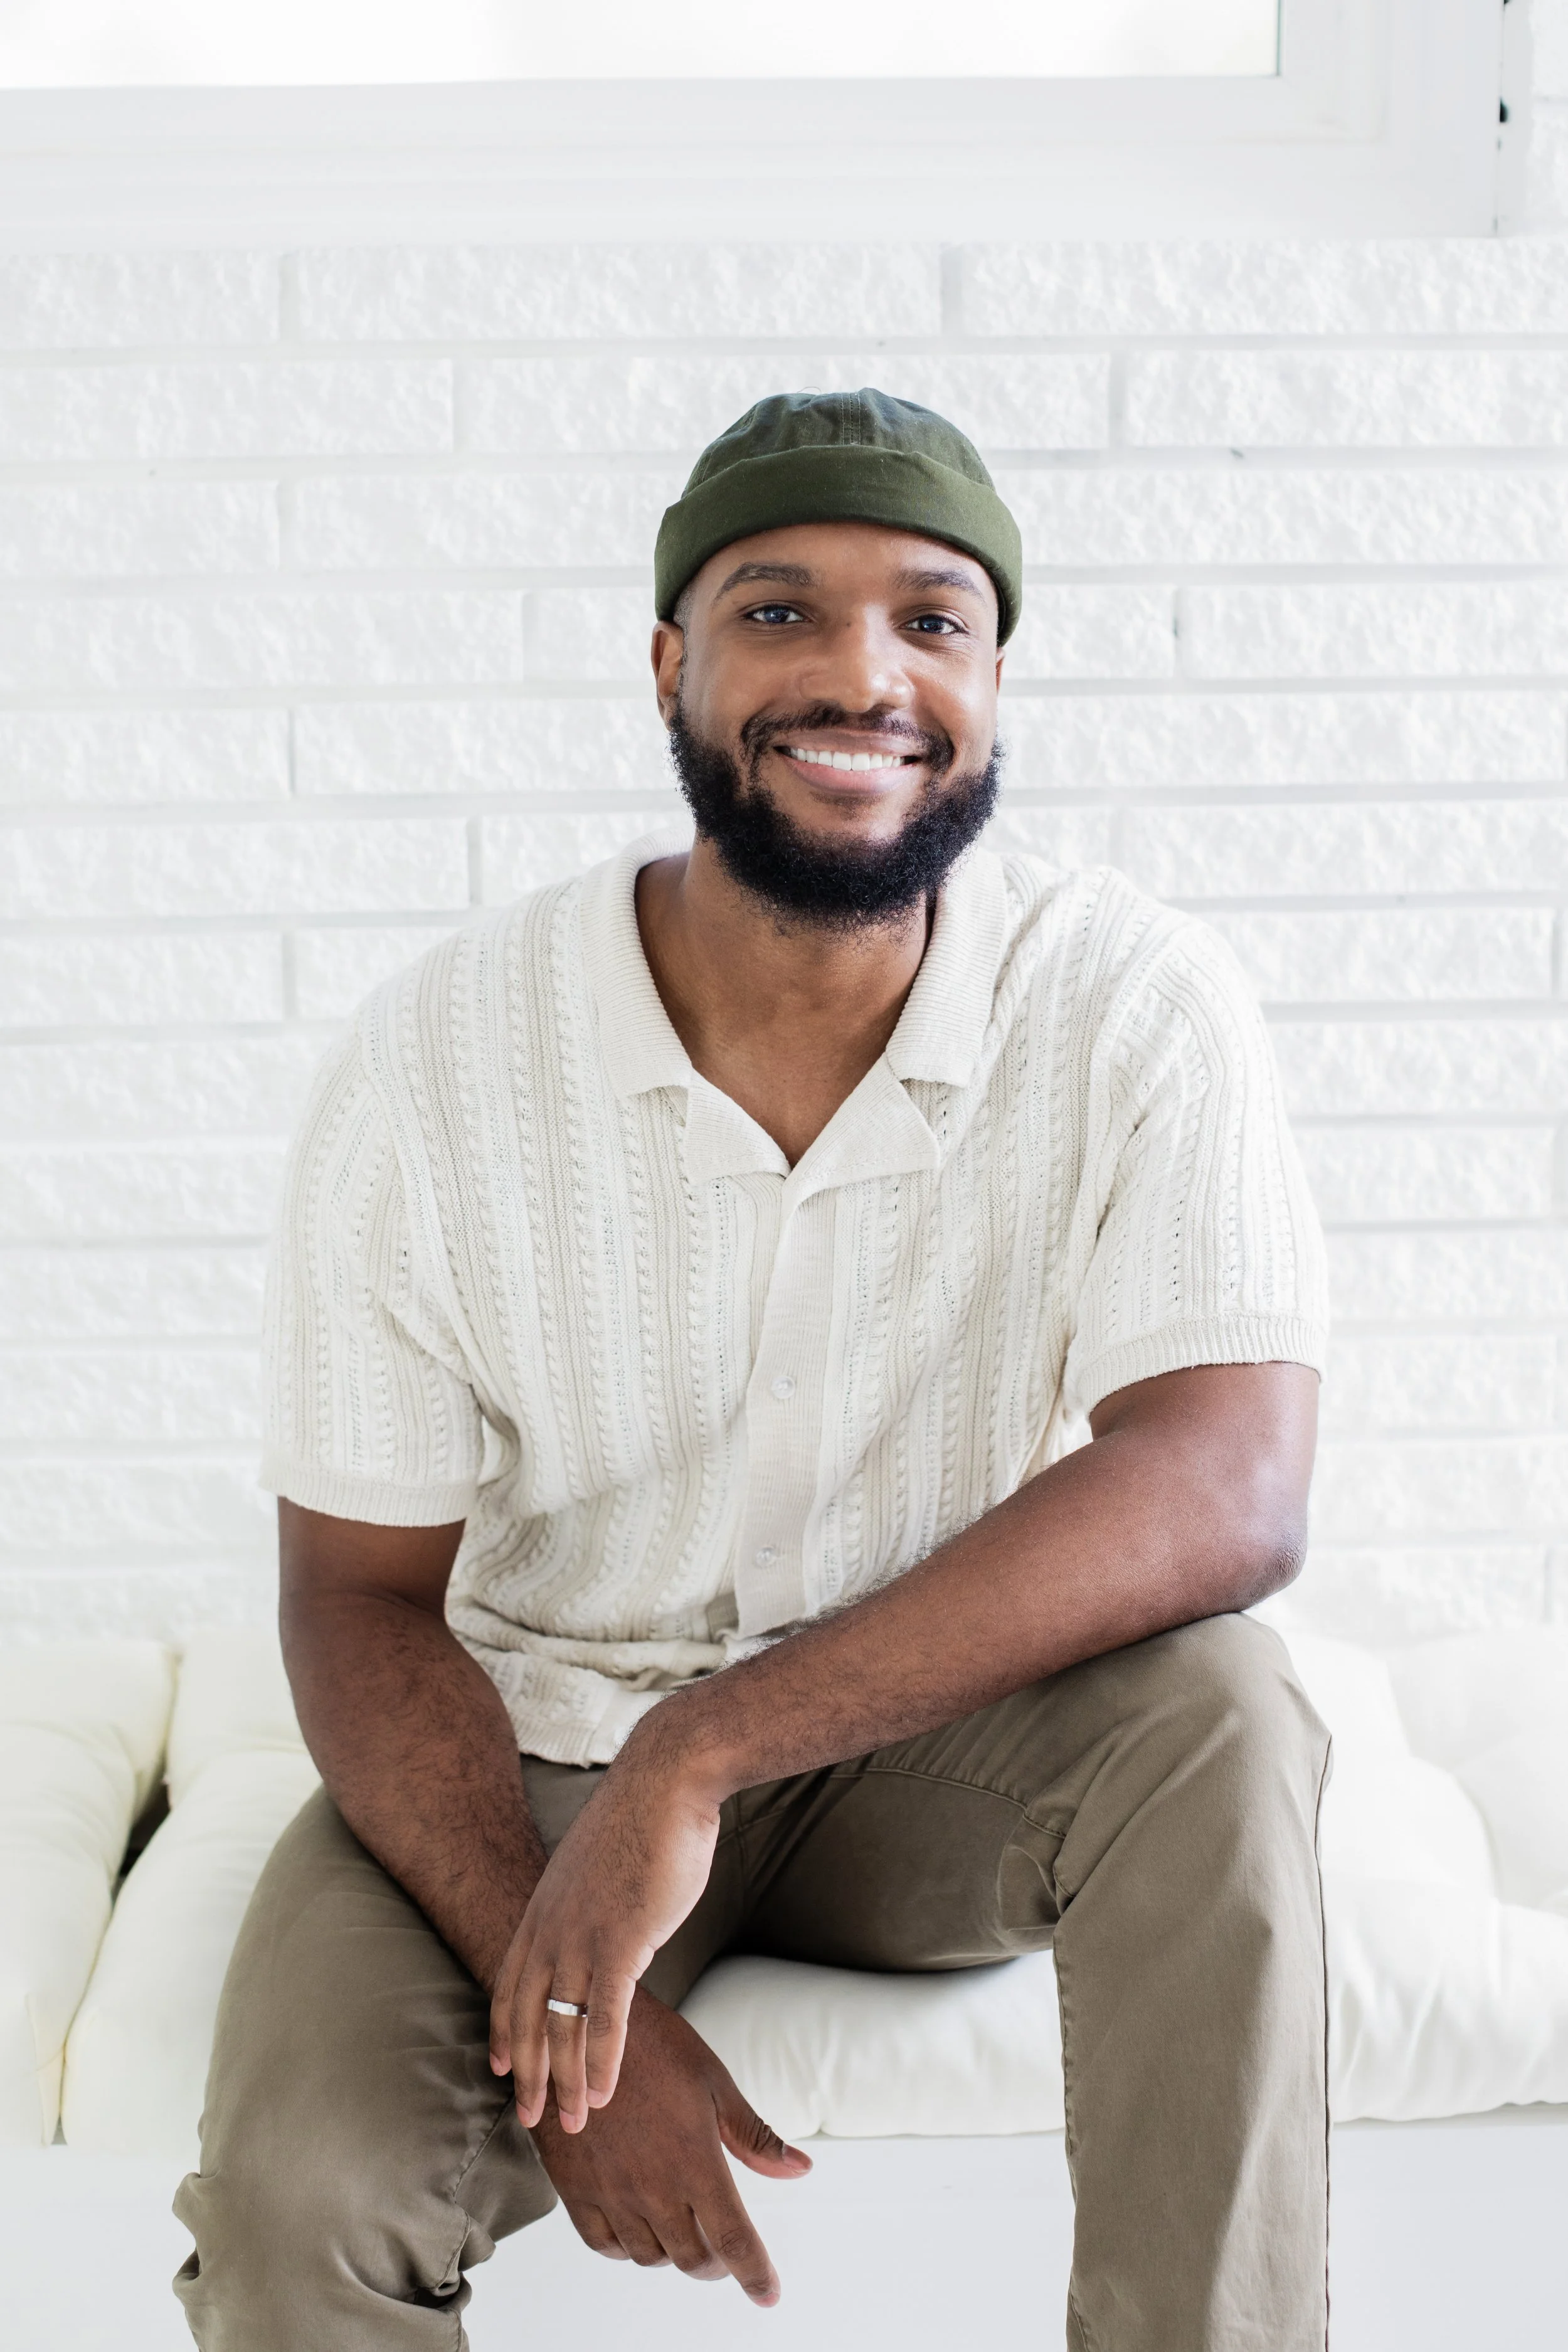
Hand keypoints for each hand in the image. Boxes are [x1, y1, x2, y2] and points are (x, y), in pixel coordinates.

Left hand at [491, 1741, 719, 2127]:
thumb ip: (589, 1902)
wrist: (666, 1780)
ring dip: (565, 2081)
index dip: (503, 2029)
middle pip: (527, 2017)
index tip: (498, 2066)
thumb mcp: (598, 1867)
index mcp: (545, 1908)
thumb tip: (599, 1920)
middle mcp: (553, 1928)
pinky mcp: (622, 1941)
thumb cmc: (643, 1818)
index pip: (509, 1983)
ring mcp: (583, 1937)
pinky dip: (601, 2062)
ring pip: (562, 2027)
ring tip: (572, 2123)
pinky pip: (603, 2017)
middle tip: (527, 2119)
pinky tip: (604, 2094)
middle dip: (525, 2073)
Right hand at [530, 1989, 809, 2305]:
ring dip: (673, 2253)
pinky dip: (626, 2248)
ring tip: (682, 2228)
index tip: (768, 2293)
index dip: (755, 2275)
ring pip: (649, 2256)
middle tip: (723, 2249)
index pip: (734, 2241)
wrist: (579, 2027)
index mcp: (696, 2162)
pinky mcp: (576, 2189)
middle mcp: (654, 2188)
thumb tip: (801, 2169)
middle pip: (693, 2258)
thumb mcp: (713, 2082)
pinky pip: (603, 2244)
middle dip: (716, 2263)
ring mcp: (612, 2192)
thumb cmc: (655, 2046)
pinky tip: (637, 2227)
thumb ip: (754, 2136)